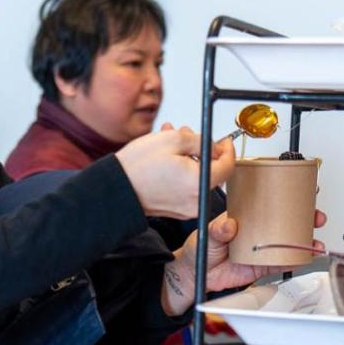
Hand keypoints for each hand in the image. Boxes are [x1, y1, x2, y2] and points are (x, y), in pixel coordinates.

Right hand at [115, 124, 234, 219]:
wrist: (116, 188)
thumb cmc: (138, 166)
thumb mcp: (173, 139)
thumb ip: (201, 141)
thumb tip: (212, 145)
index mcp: (198, 184)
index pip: (227, 166)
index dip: (227, 150)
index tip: (224, 141)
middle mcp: (195, 200)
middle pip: (211, 171)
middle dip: (202, 150)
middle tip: (188, 135)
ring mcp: (186, 207)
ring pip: (197, 177)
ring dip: (189, 158)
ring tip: (170, 142)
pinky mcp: (176, 209)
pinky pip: (186, 187)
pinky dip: (182, 171)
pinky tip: (167, 157)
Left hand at [160, 209, 328, 315]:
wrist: (196, 274)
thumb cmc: (201, 248)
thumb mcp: (208, 233)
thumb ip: (218, 230)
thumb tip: (229, 225)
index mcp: (247, 217)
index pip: (270, 203)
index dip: (288, 197)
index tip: (303, 190)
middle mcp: (258, 231)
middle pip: (287, 222)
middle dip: (306, 218)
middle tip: (316, 217)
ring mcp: (262, 249)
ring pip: (290, 243)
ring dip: (305, 241)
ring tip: (314, 242)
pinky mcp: (262, 267)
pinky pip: (283, 263)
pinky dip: (296, 261)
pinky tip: (306, 257)